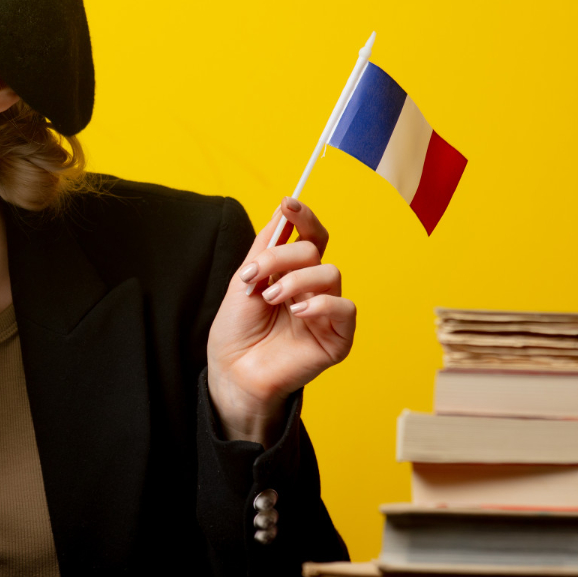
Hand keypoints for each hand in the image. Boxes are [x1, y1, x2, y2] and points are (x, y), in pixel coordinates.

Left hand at [206, 198, 355, 444]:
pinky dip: (320, 303)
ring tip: (271, 299)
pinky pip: (345, 307)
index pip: (310, 237)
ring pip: (331, 273)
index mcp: (292, 273)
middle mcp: (313, 289)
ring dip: (296, 280)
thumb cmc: (236, 332)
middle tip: (257, 277)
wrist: (233, 372)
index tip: (288, 204)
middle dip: (283, 256)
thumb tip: (281, 212)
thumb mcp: (244, 282)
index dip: (304, 218)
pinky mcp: (338, 337)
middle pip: (316, 250)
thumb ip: (265, 249)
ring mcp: (327, 312)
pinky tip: (298, 312)